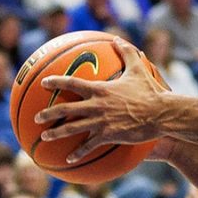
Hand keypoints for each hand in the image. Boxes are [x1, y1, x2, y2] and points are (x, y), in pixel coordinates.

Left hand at [36, 38, 168, 163]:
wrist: (161, 113)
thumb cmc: (151, 91)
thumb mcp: (139, 69)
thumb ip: (127, 52)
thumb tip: (117, 38)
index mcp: (101, 89)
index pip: (73, 83)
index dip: (56, 82)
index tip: (44, 83)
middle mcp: (97, 105)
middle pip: (66, 109)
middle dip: (48, 113)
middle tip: (36, 117)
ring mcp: (101, 122)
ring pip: (72, 128)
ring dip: (56, 133)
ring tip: (45, 137)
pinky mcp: (108, 135)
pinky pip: (89, 146)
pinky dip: (78, 153)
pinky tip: (70, 159)